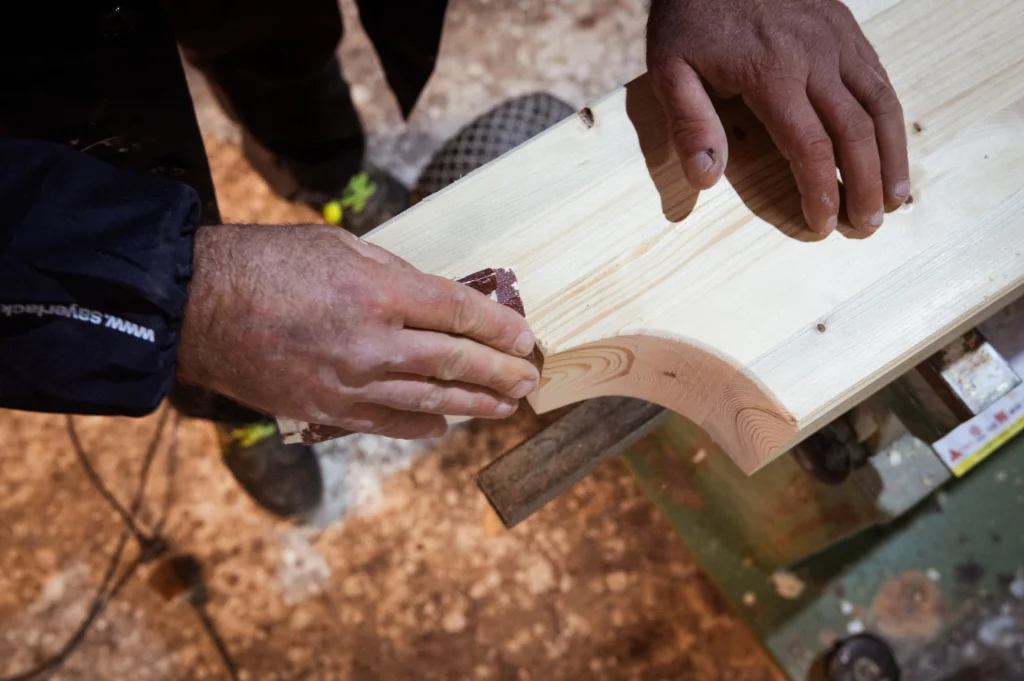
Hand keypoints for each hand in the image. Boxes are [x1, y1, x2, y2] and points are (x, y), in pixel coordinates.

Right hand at [177, 225, 539, 437]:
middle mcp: (370, 342)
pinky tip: (444, 423)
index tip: (525, 337)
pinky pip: (385, 423)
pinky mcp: (324, 410)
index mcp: (376, 291)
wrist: (194, 305)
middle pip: (453, 362)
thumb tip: (436, 299)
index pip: (457, 312)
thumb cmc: (265, 261)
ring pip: (427, 400)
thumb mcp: (339, 246)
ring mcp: (347, 383)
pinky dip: (420, 425)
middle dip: (499, 372)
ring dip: (473, 404)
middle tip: (530, 379)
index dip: (497, 327)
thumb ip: (394, 274)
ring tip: (506, 407)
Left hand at [647, 0, 909, 233]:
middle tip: (867, 226)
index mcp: (772, 73)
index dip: (821, 191)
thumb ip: (689, 122)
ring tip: (896, 198)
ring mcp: (838, 40)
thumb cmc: (690, 15)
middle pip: (856, 131)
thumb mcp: (670, 68)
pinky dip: (891, 118)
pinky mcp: (847, 28)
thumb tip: (706, 178)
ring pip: (881, 104)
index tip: (823, 226)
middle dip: (866, 184)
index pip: (809, 146)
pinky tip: (890, 145)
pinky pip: (879, 78)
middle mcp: (816, 57)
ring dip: (893, 155)